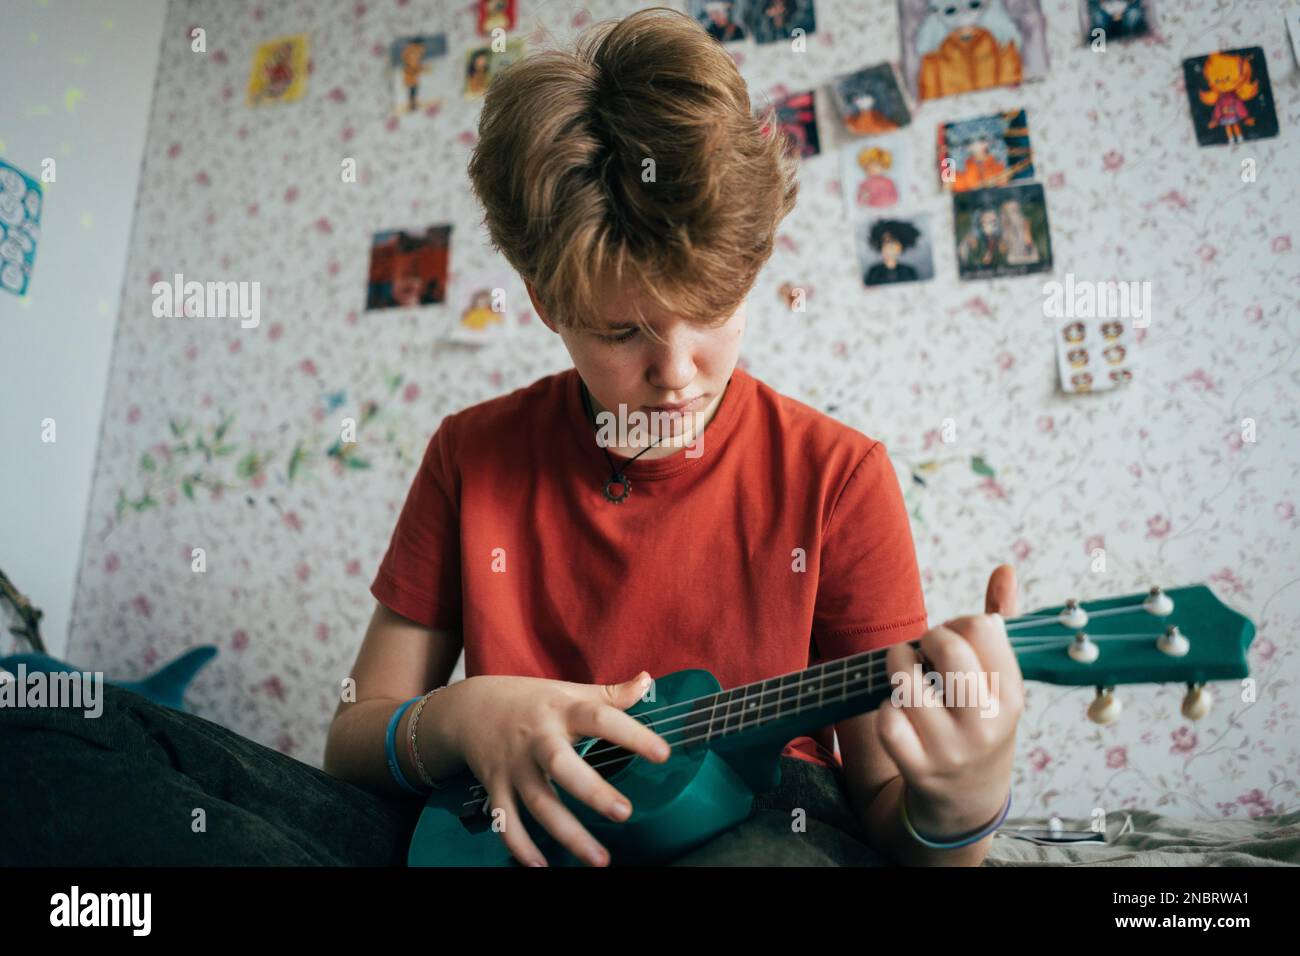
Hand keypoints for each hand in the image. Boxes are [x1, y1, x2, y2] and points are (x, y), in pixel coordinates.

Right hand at [449, 671, 669, 866]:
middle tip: (624, 813)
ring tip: (600, 858)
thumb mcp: (569, 691)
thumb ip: (610, 694)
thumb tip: (647, 680)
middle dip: (592, 792)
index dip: (633, 735)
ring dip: (568, 834)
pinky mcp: (496, 788)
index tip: (663, 754)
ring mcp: (514, 767)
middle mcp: (537, 740)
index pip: (601, 719)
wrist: (469, 708)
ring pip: (538, 804)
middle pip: (562, 766)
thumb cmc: (530, 701)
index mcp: (561, 712)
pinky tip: (542, 867)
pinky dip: (520, 846)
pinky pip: (506, 822)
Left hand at [874, 564, 1024, 839]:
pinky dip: (884, 707)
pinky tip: (895, 708)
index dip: (959, 623)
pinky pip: (886, 721)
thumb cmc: (980, 724)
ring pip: (907, 682)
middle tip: (925, 650)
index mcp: (1012, 695)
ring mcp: (950, 749)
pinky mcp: (917, 767)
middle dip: (927, 637)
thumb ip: (1001, 624)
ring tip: (903, 670)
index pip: (983, 628)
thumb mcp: (1002, 683)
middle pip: (947, 648)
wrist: (967, 802)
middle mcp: (986, 723)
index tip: (954, 639)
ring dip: (896, 664)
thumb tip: (1005, 569)